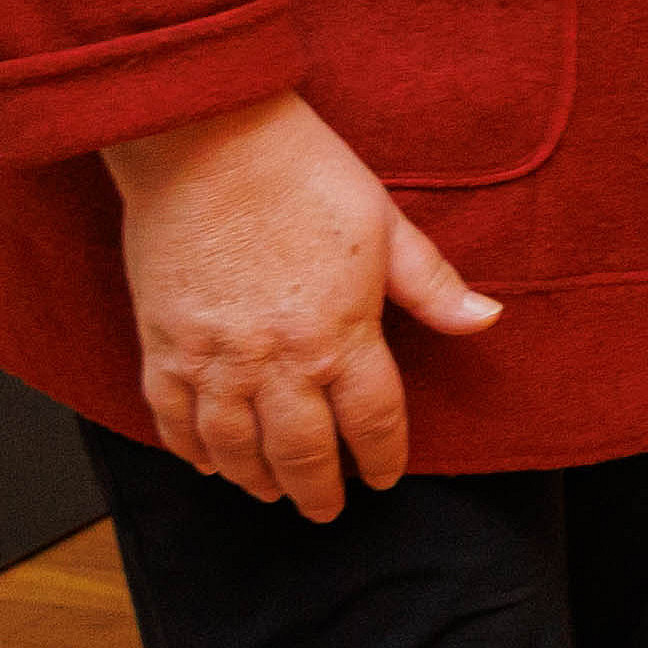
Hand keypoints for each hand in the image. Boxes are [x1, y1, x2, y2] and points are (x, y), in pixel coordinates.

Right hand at [98, 88, 502, 516]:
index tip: (384, 477)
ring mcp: (215, 357)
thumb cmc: (300, 170)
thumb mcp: (385, 223)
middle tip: (325, 511)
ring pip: (235, 447)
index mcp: (342, 334)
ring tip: (269, 494)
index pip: (373, 422)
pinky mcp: (161, 341)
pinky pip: (172, 417)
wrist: (203, 135)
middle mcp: (277, 359)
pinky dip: (189, 449)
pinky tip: (206, 462)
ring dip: (255, 479)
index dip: (382, 458)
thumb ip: (432, 284)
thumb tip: (486, 319)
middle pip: (302, 452)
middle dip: (318, 490)